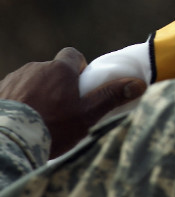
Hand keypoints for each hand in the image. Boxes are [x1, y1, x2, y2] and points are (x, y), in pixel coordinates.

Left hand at [0, 47, 146, 157]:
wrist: (10, 141)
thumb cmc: (52, 126)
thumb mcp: (87, 114)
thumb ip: (112, 96)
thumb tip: (140, 83)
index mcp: (59, 69)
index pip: (72, 55)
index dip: (77, 68)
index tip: (79, 86)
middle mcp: (35, 68)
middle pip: (51, 70)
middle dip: (56, 84)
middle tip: (62, 108)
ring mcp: (13, 79)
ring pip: (31, 81)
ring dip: (36, 93)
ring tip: (40, 118)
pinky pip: (12, 92)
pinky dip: (18, 101)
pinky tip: (22, 120)